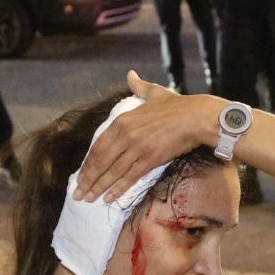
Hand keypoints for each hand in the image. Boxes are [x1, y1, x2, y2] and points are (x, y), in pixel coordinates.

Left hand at [73, 70, 221, 201]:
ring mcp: (137, 148)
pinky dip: (118, 189)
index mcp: (123, 121)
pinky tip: (109, 198)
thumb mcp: (154, 93)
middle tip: (78, 194)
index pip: (98, 146)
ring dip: (99, 187)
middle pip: (101, 161)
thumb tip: (130, 75)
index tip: (80, 176)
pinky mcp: (150, 159)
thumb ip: (139, 86)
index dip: (88, 163)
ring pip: (113, 172)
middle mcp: (126, 135)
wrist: (196, 117)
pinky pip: (130, 177)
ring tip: (88, 199)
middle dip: (88, 180)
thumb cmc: (177, 105)